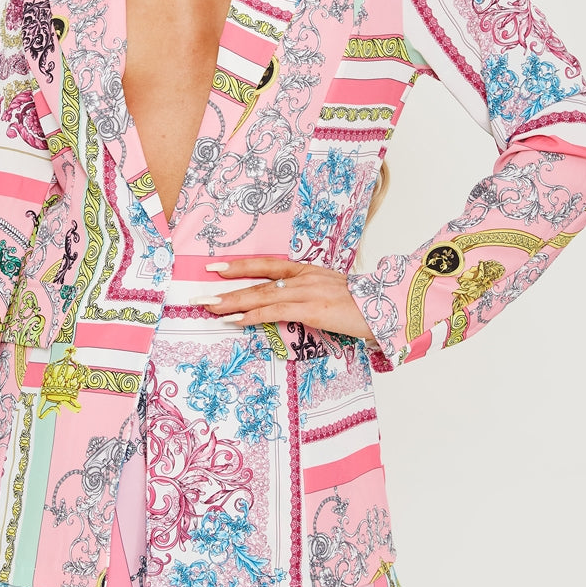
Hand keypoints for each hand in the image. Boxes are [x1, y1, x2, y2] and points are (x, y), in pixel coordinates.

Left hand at [193, 257, 376, 341]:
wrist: (387, 308)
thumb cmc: (361, 306)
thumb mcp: (331, 294)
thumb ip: (309, 297)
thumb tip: (287, 306)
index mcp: (307, 271)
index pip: (266, 265)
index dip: (240, 265)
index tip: (215, 267)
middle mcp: (303, 277)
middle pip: (257, 281)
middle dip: (225, 288)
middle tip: (198, 294)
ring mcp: (306, 292)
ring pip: (260, 296)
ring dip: (231, 303)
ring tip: (208, 307)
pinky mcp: (311, 309)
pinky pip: (274, 312)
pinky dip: (252, 317)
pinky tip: (234, 321)